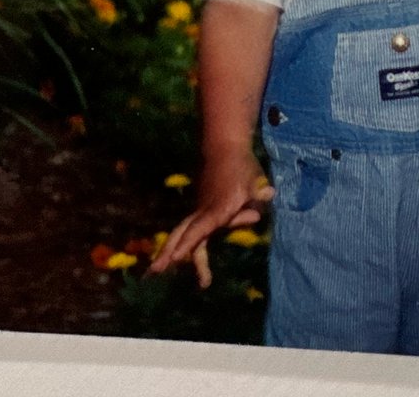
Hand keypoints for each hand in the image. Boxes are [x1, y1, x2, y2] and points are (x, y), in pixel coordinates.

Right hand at [148, 148, 273, 286]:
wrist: (225, 147)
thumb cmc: (241, 166)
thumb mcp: (254, 183)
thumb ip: (257, 198)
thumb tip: (264, 202)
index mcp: (218, 208)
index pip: (201, 229)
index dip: (189, 243)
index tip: (176, 257)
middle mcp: (205, 211)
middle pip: (183, 233)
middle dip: (169, 251)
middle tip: (154, 270)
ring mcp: (200, 209)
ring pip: (183, 232)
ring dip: (172, 250)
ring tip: (157, 271)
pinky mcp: (201, 209)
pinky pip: (193, 229)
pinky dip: (185, 243)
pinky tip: (176, 256)